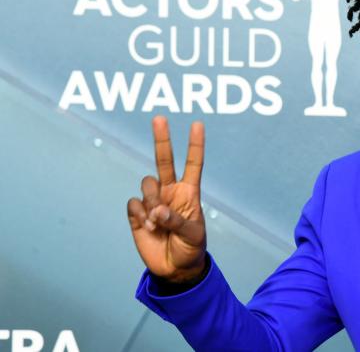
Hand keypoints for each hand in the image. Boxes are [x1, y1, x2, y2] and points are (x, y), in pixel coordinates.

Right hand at [127, 116, 206, 282]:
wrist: (175, 269)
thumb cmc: (191, 247)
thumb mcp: (192, 234)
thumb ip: (176, 220)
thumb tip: (156, 209)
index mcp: (189, 192)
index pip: (192, 164)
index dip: (195, 145)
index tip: (197, 124)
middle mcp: (170, 191)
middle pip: (164, 160)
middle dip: (162, 139)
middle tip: (160, 118)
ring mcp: (153, 201)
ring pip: (147, 184)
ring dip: (152, 200)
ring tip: (158, 221)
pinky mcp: (137, 214)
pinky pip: (134, 203)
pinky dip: (140, 215)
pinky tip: (149, 228)